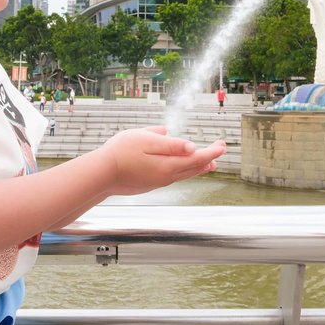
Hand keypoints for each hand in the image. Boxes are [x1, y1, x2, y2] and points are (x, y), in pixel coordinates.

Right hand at [101, 126, 225, 194]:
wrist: (101, 174)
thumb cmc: (120, 153)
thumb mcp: (146, 140)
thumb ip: (170, 144)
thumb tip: (190, 145)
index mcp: (168, 165)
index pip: (197, 158)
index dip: (211, 151)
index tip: (223, 145)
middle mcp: (166, 177)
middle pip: (193, 167)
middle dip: (209, 158)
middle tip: (220, 150)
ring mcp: (158, 181)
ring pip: (185, 174)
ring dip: (198, 167)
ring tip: (209, 163)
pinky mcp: (150, 183)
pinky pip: (174, 176)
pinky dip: (185, 171)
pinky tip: (183, 167)